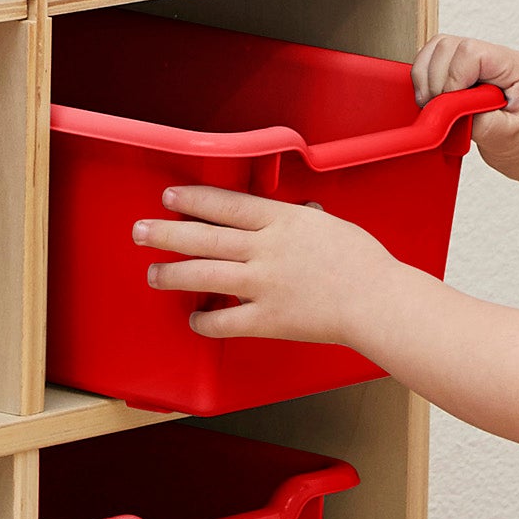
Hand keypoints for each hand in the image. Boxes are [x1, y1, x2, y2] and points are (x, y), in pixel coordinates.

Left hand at [132, 186, 405, 349]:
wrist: (378, 301)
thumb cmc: (363, 263)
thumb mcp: (330, 225)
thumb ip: (301, 221)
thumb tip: (294, 213)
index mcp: (282, 221)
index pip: (226, 205)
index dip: (193, 200)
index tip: (170, 197)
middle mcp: (266, 250)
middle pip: (204, 237)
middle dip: (166, 233)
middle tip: (140, 231)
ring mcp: (264, 285)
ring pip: (204, 276)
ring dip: (173, 274)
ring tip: (153, 273)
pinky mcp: (268, 319)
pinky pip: (225, 321)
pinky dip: (204, 320)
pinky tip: (194, 318)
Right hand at [419, 32, 518, 189]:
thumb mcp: (508, 137)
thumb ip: (479, 121)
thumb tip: (448, 111)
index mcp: (512, 67)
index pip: (471, 52)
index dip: (452, 78)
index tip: (449, 106)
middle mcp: (495, 58)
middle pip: (448, 45)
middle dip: (435, 79)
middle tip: (437, 109)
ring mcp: (478, 64)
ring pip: (437, 49)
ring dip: (426, 77)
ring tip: (432, 106)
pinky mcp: (464, 73)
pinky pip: (434, 63)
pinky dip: (425, 81)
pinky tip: (432, 102)